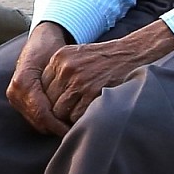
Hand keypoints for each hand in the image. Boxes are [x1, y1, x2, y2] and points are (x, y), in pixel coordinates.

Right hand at [6, 22, 74, 134]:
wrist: (39, 42)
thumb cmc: (51, 48)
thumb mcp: (59, 60)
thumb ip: (64, 80)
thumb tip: (76, 101)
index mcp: (23, 82)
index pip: (41, 113)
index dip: (59, 124)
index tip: (77, 127)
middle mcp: (15, 92)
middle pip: (38, 121)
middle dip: (58, 128)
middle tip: (79, 129)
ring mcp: (15, 98)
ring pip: (37, 123)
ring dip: (54, 127)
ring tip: (73, 126)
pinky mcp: (18, 102)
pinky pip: (35, 119)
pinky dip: (49, 122)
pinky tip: (63, 120)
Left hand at [37, 20, 173, 127]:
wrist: (131, 53)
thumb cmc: (104, 58)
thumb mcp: (76, 55)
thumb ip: (59, 70)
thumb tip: (44, 95)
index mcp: (59, 58)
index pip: (41, 87)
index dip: (49, 99)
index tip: (56, 104)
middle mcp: (66, 69)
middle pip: (49, 100)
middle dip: (57, 110)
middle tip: (66, 115)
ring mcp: (80, 81)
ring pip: (60, 111)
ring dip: (68, 117)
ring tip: (77, 116)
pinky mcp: (93, 92)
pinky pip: (77, 116)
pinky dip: (81, 120)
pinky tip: (88, 114)